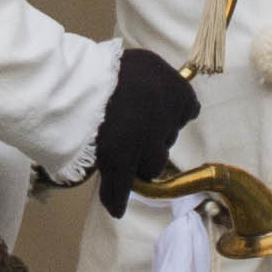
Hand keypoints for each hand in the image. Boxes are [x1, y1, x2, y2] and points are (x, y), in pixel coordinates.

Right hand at [95, 46, 201, 214]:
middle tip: (128, 127)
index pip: (187, 110)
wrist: (84, 78)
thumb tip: (176, 102)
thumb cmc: (111, 66)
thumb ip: (157, 82)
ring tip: (115, 151)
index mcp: (178, 92)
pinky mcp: (122, 161)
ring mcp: (146, 145)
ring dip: (138, 164)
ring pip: (151, 165)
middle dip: (151, 138)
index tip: (152, 110)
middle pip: (167, 139)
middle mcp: (167, 121)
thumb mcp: (144, 63)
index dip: (168, 113)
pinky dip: (117, 198)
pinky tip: (116, 208)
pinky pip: (122, 187)